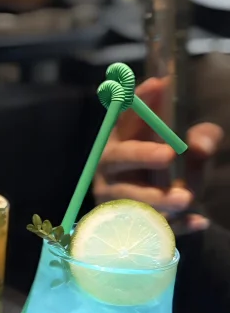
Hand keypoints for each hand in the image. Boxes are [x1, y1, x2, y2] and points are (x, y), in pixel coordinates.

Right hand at [93, 76, 222, 233]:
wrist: (143, 218)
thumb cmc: (163, 174)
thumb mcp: (186, 152)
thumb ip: (201, 140)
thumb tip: (203, 146)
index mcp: (122, 140)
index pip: (127, 116)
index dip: (140, 101)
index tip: (158, 84)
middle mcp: (109, 167)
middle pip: (119, 158)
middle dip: (142, 155)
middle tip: (168, 154)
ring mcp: (112, 198)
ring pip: (130, 198)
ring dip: (156, 198)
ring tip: (186, 197)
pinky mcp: (121, 225)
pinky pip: (147, 227)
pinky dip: (174, 226)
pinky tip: (198, 222)